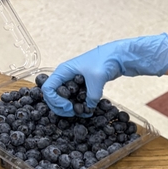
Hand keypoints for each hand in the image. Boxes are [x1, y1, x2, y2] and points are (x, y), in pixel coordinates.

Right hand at [42, 34, 167, 114]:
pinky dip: (80, 105)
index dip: (55, 101)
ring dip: (71, 108)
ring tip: (83, 112)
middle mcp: (65, 76)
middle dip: (61, 108)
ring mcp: (73, 81)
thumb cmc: (105, 60)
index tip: (69, 107)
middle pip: (53, 96)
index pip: (48, 89)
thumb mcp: (97, 79)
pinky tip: (89, 109)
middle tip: (74, 113)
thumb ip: (91, 96)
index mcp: (63, 71)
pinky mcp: (83, 85)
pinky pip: (75, 98)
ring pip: (64, 99)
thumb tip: (88, 109)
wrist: (119, 55)